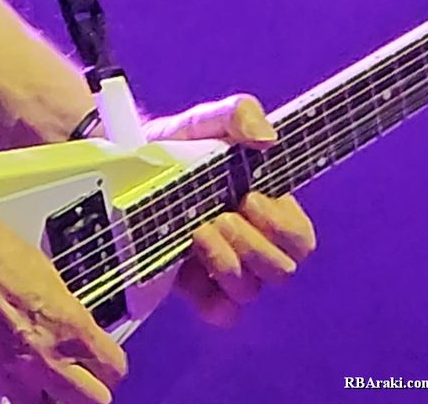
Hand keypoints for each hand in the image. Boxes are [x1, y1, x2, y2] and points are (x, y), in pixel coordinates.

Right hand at [0, 205, 127, 403]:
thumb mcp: (43, 269)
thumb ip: (60, 307)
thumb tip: (66, 318)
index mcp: (70, 324)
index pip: (113, 366)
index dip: (109, 365)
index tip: (102, 363)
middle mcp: (46, 357)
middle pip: (92, 402)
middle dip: (86, 393)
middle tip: (74, 381)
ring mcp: (10, 375)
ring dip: (41, 399)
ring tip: (33, 385)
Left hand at [141, 93, 316, 326]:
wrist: (127, 163)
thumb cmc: (178, 142)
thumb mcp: (207, 120)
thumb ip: (239, 114)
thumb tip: (266, 137)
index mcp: (268, 208)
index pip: (300, 239)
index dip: (283, 226)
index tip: (250, 196)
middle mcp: (254, 243)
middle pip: (282, 270)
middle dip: (253, 244)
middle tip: (219, 215)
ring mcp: (226, 269)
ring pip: (250, 290)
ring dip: (226, 262)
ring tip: (197, 230)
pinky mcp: (197, 289)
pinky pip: (221, 313)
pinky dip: (211, 296)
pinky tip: (190, 265)